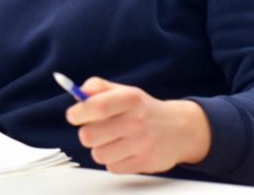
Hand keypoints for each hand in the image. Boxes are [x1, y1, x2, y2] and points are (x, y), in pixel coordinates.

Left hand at [65, 77, 210, 173]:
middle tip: (96, 129)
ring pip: (98, 154)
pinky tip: (124, 150)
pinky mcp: (145, 163)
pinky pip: (112, 167)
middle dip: (87, 133)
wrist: (180, 129)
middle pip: (90, 136)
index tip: (73, 116)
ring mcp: (142, 144)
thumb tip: (78, 92)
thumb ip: (98, 87)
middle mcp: (137, 121)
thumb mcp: (125, 91)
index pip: (97, 107)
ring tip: (112, 140)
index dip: (78, 112)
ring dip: (100, 148)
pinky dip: (113, 161)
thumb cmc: (144, 109)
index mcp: (130, 98)